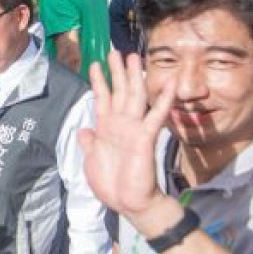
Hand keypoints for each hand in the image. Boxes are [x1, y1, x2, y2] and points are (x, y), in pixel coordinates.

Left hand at [79, 51, 176, 232]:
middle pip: (119, 91)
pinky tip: (170, 83)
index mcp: (106, 128)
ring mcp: (134, 128)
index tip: (94, 64)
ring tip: (134, 57)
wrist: (129, 203)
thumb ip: (88, 143)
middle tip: (115, 51)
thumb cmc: (112, 184)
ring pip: (135, 96)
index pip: (101, 98)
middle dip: (117, 71)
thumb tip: (83, 129)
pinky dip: (163, 99)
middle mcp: (121, 124)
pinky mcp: (146, 137)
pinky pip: (156, 115)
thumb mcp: (91, 160)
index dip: (98, 81)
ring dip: (134, 77)